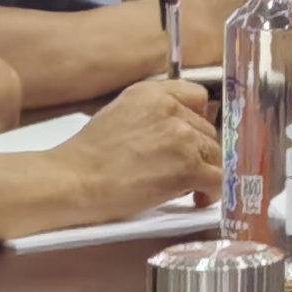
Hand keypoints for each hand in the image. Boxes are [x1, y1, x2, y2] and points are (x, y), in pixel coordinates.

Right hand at [59, 73, 220, 221]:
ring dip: (204, 170)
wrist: (73, 181)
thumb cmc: (87, 157)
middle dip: (197, 150)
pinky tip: (199, 198)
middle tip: (180, 169)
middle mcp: (172, 110)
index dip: (197, 119)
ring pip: (214, 153)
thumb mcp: (119, 114)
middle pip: (205, 129)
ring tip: (187, 186)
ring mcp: (183, 137)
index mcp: (152, 93)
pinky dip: (213, 190)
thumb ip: (151, 114)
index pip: (196, 96)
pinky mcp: (187, 167)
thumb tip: (179, 129)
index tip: (192, 136)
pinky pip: (218, 178)